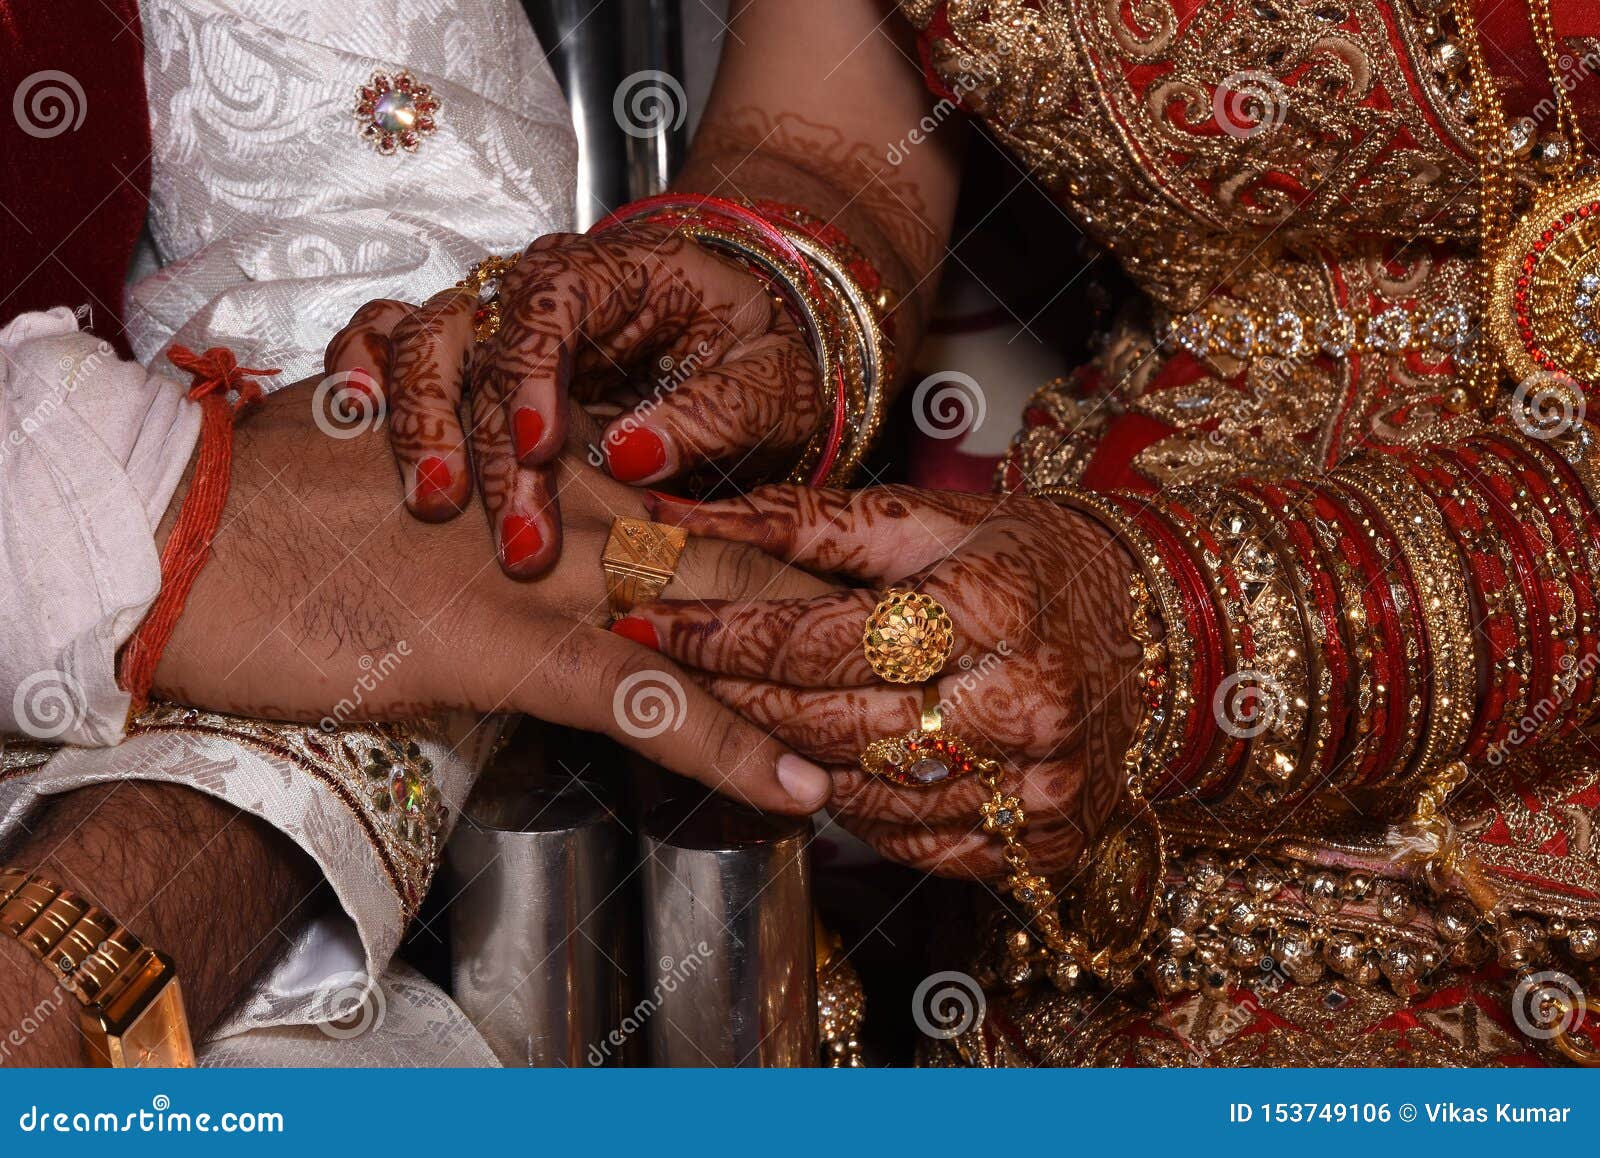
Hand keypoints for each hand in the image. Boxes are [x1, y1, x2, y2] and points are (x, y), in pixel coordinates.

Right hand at [154, 381, 840, 813]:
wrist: (178, 527)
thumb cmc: (282, 512)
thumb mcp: (411, 490)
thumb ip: (500, 512)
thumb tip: (554, 556)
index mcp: (556, 469)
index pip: (705, 518)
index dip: (793, 565)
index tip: (869, 604)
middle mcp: (569, 504)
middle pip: (739, 560)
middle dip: (839, 617)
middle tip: (937, 661)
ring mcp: (544, 569)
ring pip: (715, 621)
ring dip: (810, 684)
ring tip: (901, 735)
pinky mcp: (502, 637)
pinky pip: (639, 696)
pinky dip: (722, 745)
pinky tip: (791, 786)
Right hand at [324, 225, 823, 577]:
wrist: (745, 345)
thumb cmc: (762, 356)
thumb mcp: (773, 383)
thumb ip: (713, 412)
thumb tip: (631, 457)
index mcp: (618, 274)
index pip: (555, 305)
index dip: (536, 373)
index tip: (542, 448)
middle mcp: (542, 290)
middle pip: (482, 341)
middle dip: (486, 441)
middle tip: (516, 539)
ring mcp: (495, 321)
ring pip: (422, 343)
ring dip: (418, 422)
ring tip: (430, 502)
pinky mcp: (465, 360)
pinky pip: (387, 342)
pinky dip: (361, 374)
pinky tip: (352, 424)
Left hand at [617, 485, 1143, 874]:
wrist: (1158, 627)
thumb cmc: (1031, 560)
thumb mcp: (929, 519)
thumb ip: (804, 520)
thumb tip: (684, 516)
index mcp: (991, 604)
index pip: (818, 636)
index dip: (718, 633)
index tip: (648, 618)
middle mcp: (1020, 702)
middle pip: (830, 723)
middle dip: (732, 699)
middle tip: (668, 673)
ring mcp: (1037, 783)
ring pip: (862, 793)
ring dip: (785, 758)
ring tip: (744, 712)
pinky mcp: (1044, 840)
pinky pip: (914, 841)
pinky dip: (858, 808)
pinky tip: (833, 764)